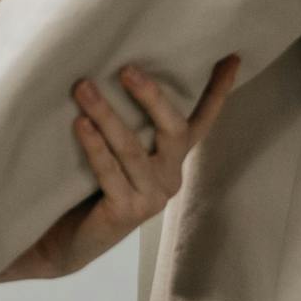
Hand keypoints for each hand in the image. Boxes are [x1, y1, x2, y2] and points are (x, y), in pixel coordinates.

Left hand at [0, 55, 240, 282]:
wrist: (68, 242)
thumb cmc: (90, 185)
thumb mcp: (117, 151)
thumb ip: (127, 122)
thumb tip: (109, 66)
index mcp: (172, 159)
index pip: (203, 121)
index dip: (219, 92)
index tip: (232, 57)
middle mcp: (169, 177)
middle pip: (174, 131)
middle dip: (153, 97)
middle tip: (126, 68)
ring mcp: (151, 197)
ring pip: (132, 149)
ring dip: (107, 115)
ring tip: (83, 87)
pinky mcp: (127, 213)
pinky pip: (110, 173)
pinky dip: (95, 146)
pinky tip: (80, 124)